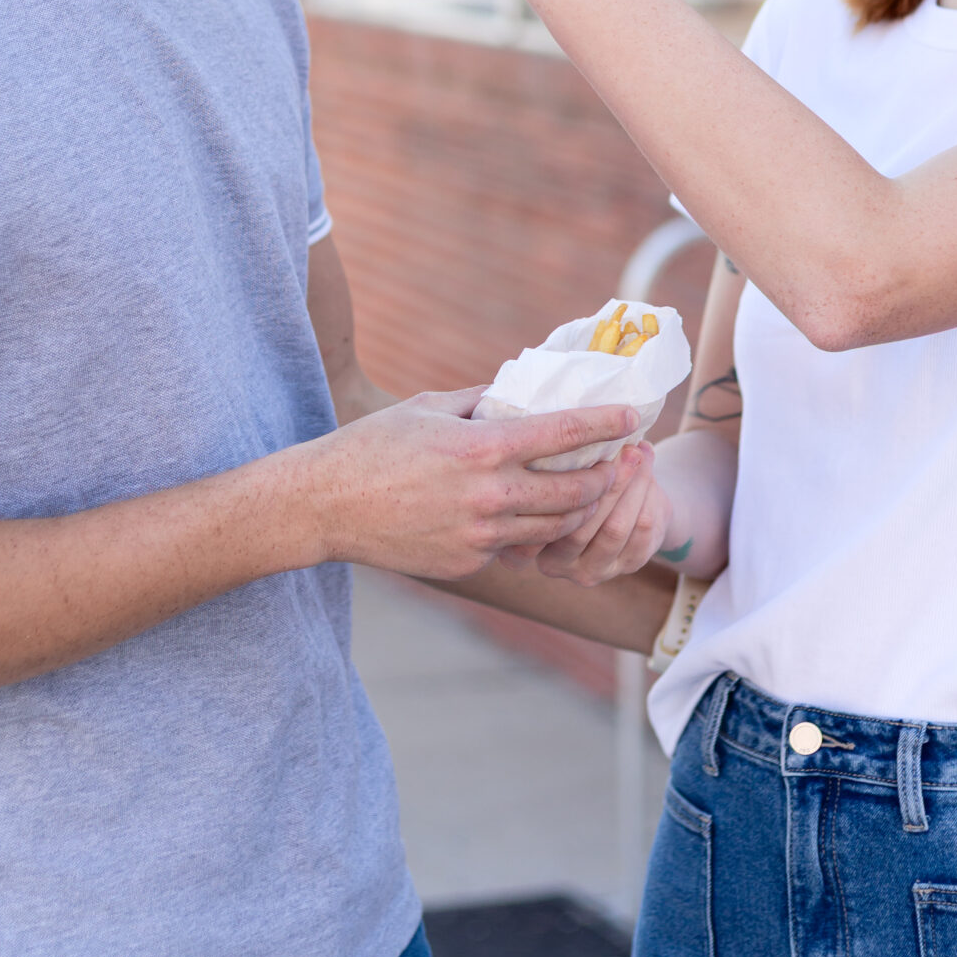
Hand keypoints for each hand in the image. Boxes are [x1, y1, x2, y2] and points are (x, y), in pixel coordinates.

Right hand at [304, 389, 634, 581]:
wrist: (325, 506)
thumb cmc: (373, 446)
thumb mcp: (429, 407)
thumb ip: (481, 400)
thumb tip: (521, 392)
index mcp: (482, 447)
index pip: (566, 433)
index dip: (607, 423)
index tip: (631, 416)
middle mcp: (489, 495)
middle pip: (575, 491)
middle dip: (605, 476)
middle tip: (616, 462)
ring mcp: (480, 536)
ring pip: (553, 527)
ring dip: (577, 508)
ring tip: (585, 489)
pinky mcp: (468, 564)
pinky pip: (514, 546)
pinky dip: (529, 530)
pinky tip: (528, 513)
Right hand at [512, 440, 674, 586]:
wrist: (622, 511)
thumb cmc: (576, 485)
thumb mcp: (552, 478)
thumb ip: (549, 470)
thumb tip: (569, 430)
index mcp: (528, 545)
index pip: (548, 517)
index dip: (570, 480)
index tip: (586, 444)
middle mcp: (557, 565)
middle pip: (583, 525)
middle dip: (607, 481)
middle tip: (623, 448)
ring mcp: (594, 570)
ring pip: (615, 528)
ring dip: (631, 486)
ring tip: (638, 452)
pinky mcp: (629, 566)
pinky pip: (641, 531)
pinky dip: (647, 495)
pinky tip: (648, 468)